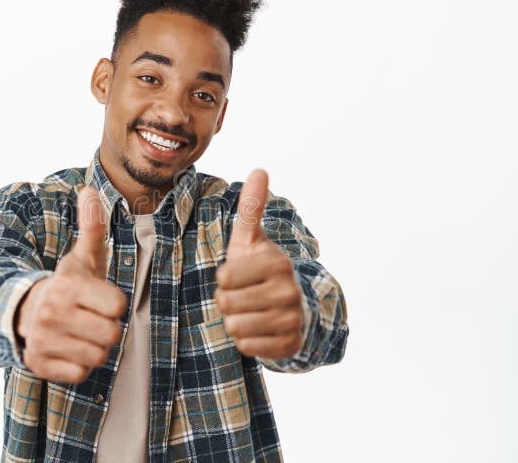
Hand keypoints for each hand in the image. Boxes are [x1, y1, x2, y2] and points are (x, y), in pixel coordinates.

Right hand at [15, 186, 126, 383]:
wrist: (23, 312)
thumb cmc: (66, 285)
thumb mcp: (82, 257)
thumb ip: (92, 227)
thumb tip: (89, 189)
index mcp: (68, 285)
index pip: (118, 306)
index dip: (114, 303)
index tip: (99, 297)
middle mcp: (53, 312)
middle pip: (112, 335)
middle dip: (107, 328)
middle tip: (91, 318)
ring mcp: (44, 340)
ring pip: (98, 357)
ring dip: (94, 347)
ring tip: (80, 332)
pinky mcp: (39, 364)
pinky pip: (81, 374)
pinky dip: (79, 365)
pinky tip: (69, 348)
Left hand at [214, 170, 304, 359]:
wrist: (293, 309)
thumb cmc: (260, 269)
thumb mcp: (251, 240)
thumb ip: (251, 208)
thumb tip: (259, 170)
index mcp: (277, 263)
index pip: (225, 278)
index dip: (224, 278)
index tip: (238, 275)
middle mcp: (289, 291)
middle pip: (227, 303)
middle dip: (228, 301)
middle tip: (244, 295)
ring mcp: (292, 320)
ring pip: (235, 327)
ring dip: (235, 321)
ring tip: (251, 311)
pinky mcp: (290, 345)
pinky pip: (247, 347)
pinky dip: (246, 340)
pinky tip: (259, 329)